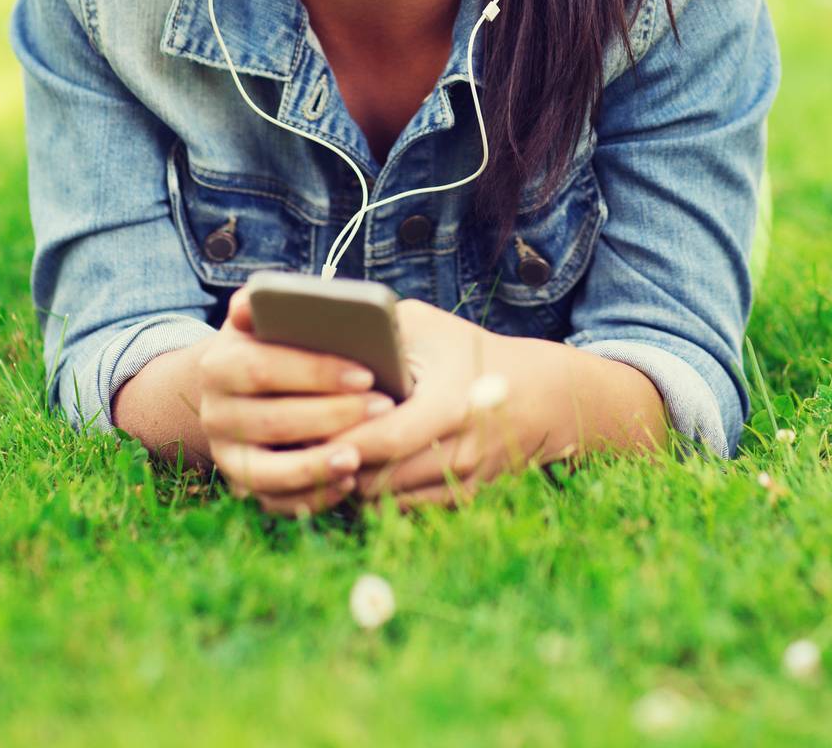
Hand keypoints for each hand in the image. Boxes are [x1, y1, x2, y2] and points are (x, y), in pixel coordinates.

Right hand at [197, 286, 398, 515]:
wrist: (241, 388)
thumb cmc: (274, 344)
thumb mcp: (267, 319)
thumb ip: (268, 305)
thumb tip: (251, 301)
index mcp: (219, 365)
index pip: (263, 367)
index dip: (315, 372)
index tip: (366, 374)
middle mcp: (213, 413)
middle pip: (272, 420)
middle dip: (331, 416)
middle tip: (384, 408)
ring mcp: (226, 455)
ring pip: (268, 470)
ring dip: (317, 465)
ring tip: (361, 456)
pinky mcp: (243, 486)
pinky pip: (275, 502)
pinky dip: (312, 497)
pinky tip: (348, 481)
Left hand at [254, 297, 579, 514]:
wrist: (538, 395)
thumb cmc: (468, 352)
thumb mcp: (427, 327)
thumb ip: (378, 328)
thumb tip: (314, 324)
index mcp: (449, 406)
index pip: (382, 439)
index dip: (339, 439)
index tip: (299, 429)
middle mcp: (457, 452)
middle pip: (377, 477)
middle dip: (333, 466)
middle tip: (292, 451)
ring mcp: (461, 482)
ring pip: (384, 497)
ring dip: (348, 482)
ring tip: (312, 459)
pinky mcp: (461, 501)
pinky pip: (401, 507)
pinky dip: (371, 492)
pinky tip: (347, 470)